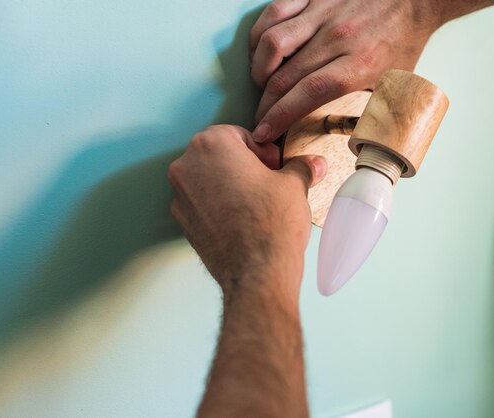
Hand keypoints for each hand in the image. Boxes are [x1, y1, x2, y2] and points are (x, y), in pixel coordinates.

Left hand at [168, 125, 326, 298]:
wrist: (256, 273)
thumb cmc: (271, 224)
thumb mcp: (294, 185)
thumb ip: (300, 167)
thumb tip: (312, 164)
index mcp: (212, 145)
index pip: (238, 134)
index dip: (261, 150)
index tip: (274, 166)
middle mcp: (187, 166)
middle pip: (220, 154)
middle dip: (244, 165)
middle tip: (268, 182)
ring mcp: (180, 196)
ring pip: (209, 178)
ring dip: (230, 184)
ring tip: (257, 203)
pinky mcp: (183, 221)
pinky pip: (202, 203)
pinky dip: (219, 206)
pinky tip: (242, 220)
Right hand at [249, 0, 439, 142]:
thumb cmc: (403, 41)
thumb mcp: (394, 83)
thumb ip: (372, 111)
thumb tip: (356, 142)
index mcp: (358, 65)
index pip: (307, 94)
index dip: (280, 116)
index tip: (264, 133)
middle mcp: (336, 38)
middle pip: (285, 76)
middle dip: (265, 104)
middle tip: (260, 118)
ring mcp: (322, 13)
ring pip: (272, 43)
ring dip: (258, 70)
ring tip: (261, 85)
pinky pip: (274, 12)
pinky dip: (260, 35)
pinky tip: (261, 52)